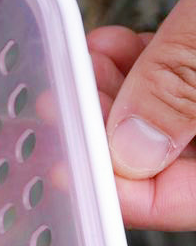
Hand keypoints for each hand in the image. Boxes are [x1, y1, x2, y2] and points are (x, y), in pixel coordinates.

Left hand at [89, 0, 195, 229]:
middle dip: (113, 137)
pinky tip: (118, 45)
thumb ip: (186, 80)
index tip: (69, 168)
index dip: (128, 193)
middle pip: (182, 164)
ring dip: (121, 97)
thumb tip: (133, 150)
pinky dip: (151, 67)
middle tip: (64, 106)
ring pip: (178, 123)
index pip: (193, 200)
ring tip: (89, 62)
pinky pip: (190, 81)